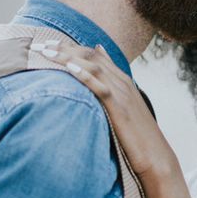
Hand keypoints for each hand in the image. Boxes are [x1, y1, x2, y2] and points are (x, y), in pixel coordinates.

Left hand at [34, 41, 178, 179]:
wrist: (156, 154)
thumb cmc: (137, 134)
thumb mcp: (125, 107)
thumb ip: (112, 91)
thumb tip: (99, 80)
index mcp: (123, 80)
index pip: (94, 54)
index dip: (71, 46)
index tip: (49, 42)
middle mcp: (122, 82)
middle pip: (91, 56)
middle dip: (64, 48)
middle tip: (41, 44)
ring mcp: (122, 94)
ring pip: (94, 66)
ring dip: (68, 57)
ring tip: (47, 52)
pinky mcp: (120, 108)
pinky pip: (101, 87)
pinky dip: (85, 76)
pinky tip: (70, 69)